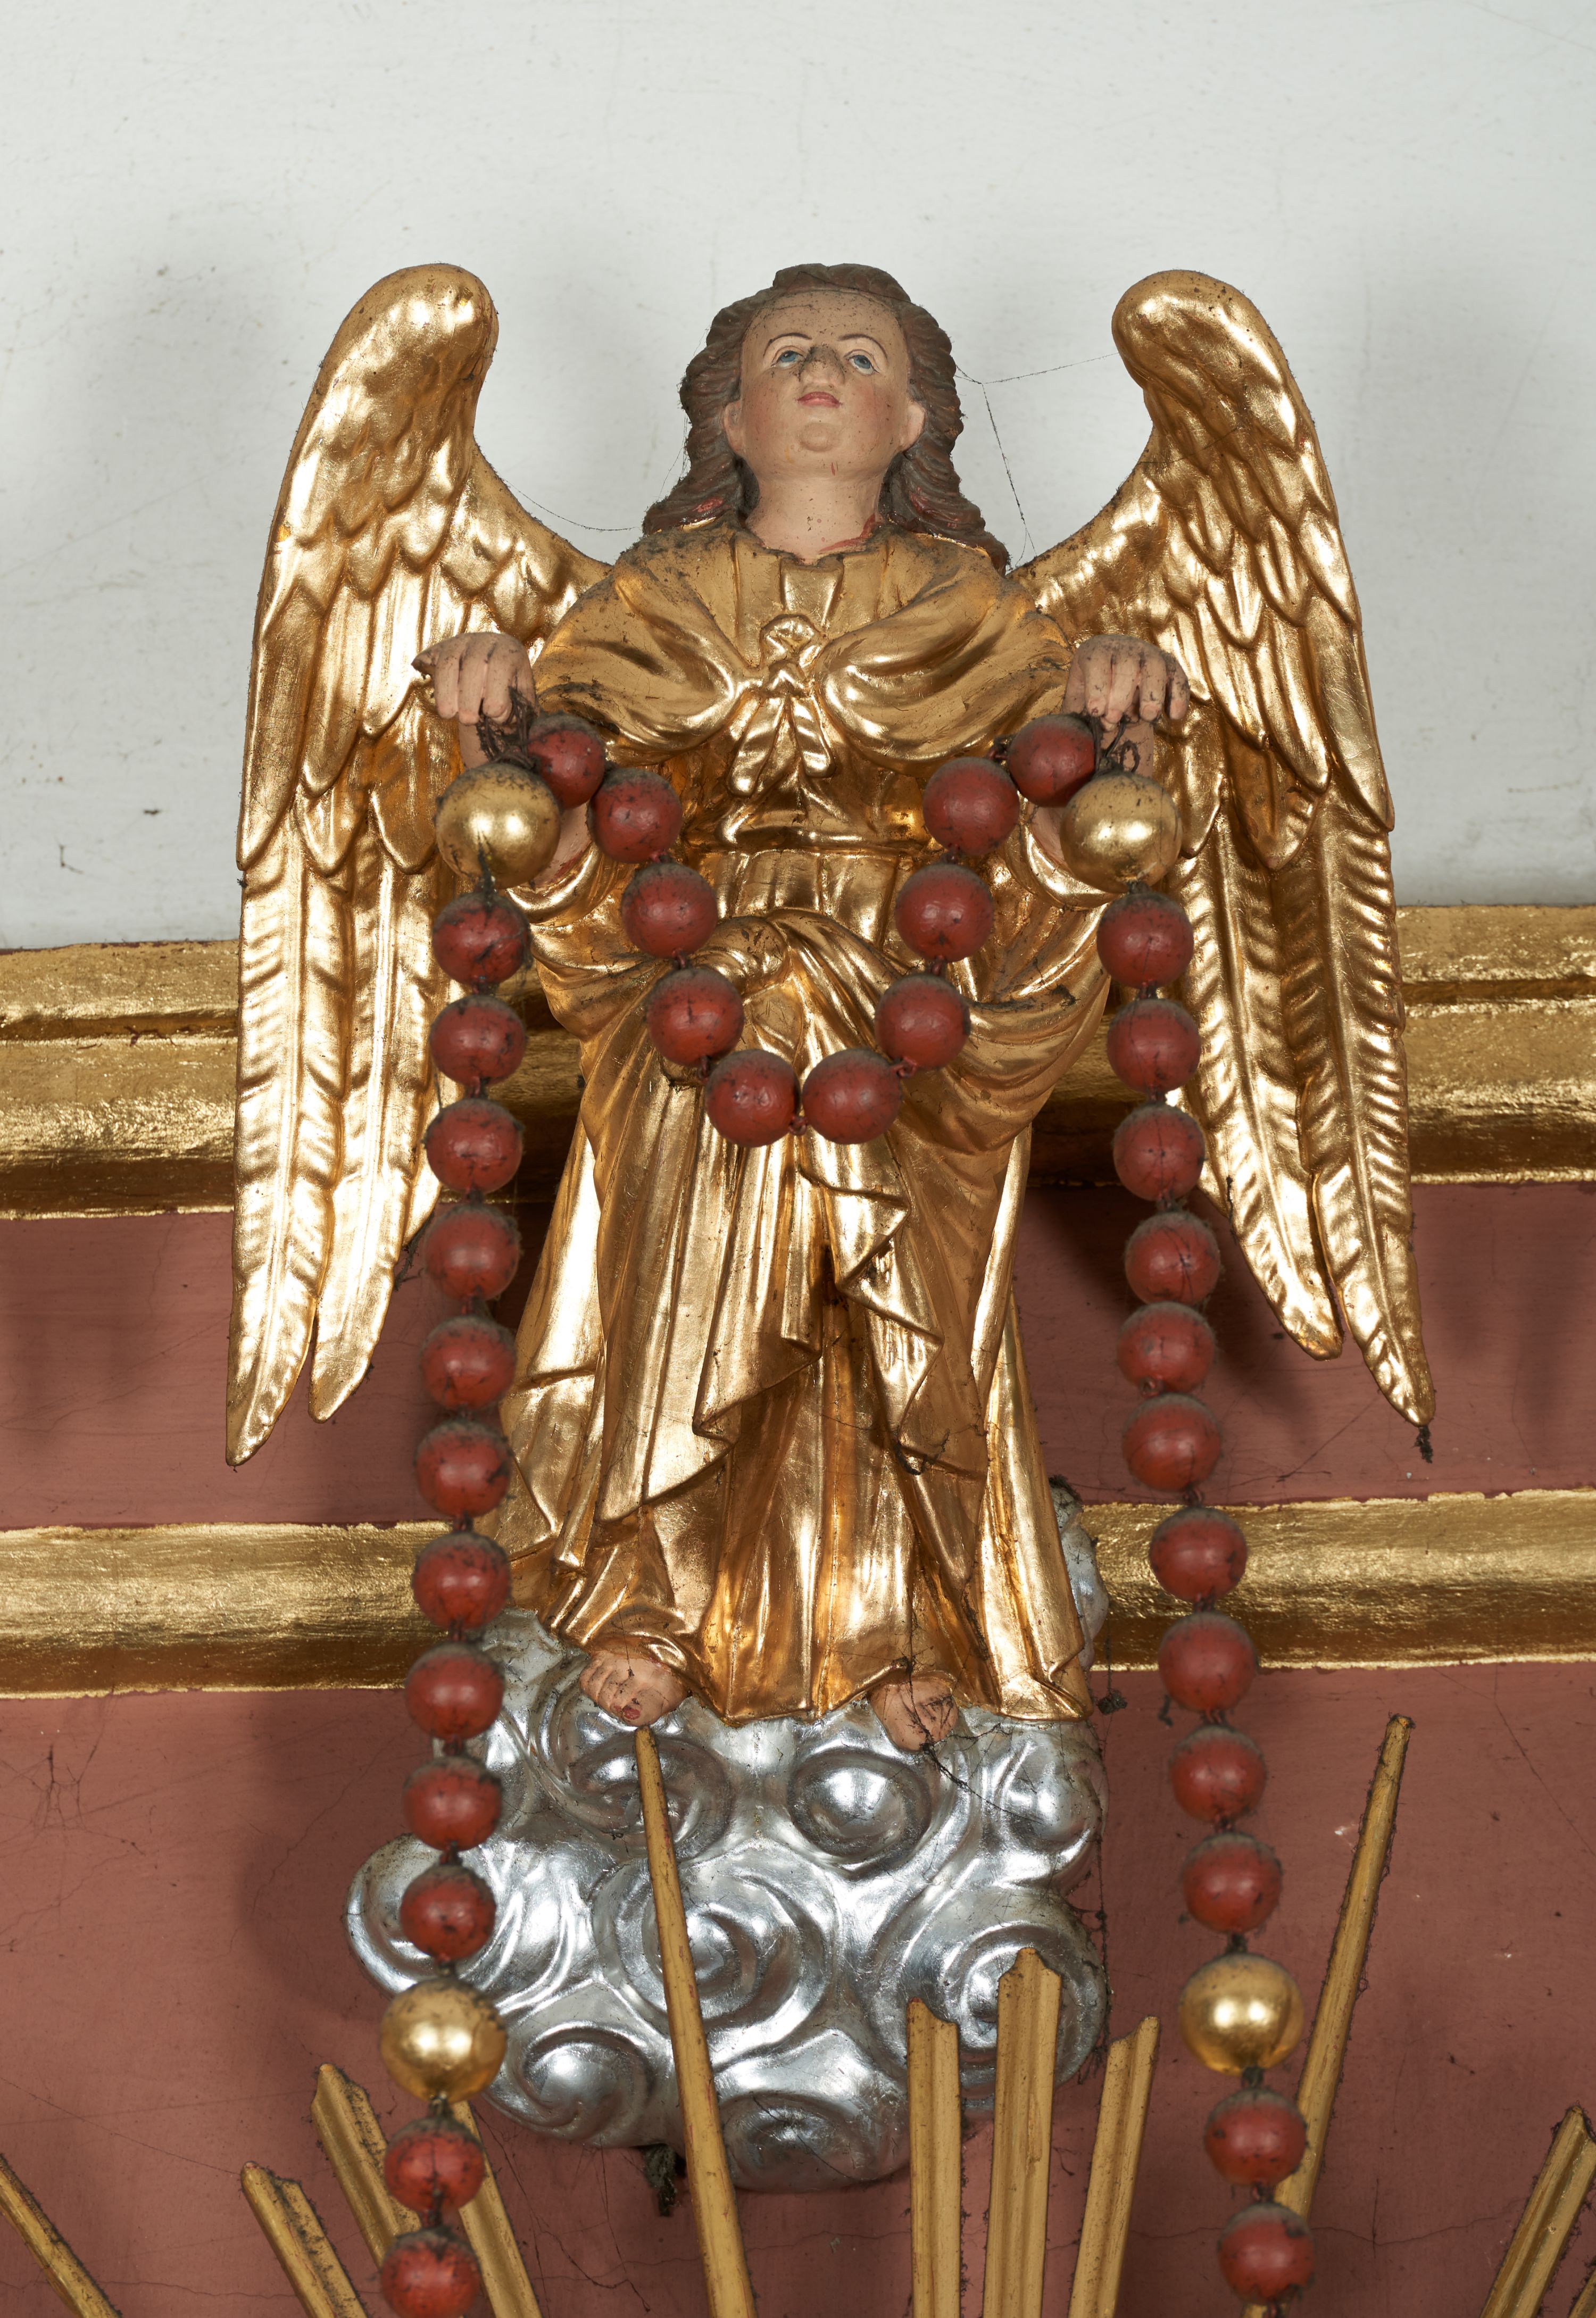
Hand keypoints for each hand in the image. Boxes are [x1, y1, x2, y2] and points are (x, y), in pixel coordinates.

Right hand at [415, 630, 534, 767]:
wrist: (494, 675)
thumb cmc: (510, 692)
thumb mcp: (522, 701)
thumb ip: (516, 709)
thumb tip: (497, 714)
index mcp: (509, 650)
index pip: (501, 664)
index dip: (496, 689)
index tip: (491, 713)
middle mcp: (484, 641)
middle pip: (474, 663)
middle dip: (469, 695)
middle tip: (468, 720)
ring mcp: (460, 643)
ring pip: (448, 662)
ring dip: (445, 690)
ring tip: (448, 715)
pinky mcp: (440, 649)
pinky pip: (429, 657)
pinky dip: (424, 667)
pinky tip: (425, 678)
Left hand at [1063, 634, 1189, 734]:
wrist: (1116, 690)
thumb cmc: (1092, 698)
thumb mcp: (1077, 701)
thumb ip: (1074, 713)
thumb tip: (1065, 735)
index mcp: (1096, 651)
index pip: (1097, 661)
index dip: (1097, 686)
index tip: (1096, 711)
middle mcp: (1123, 648)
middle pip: (1126, 664)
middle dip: (1121, 695)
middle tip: (1114, 719)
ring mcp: (1148, 654)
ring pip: (1155, 666)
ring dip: (1152, 693)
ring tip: (1148, 717)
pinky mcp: (1169, 666)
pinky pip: (1178, 677)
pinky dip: (1179, 695)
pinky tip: (1175, 716)